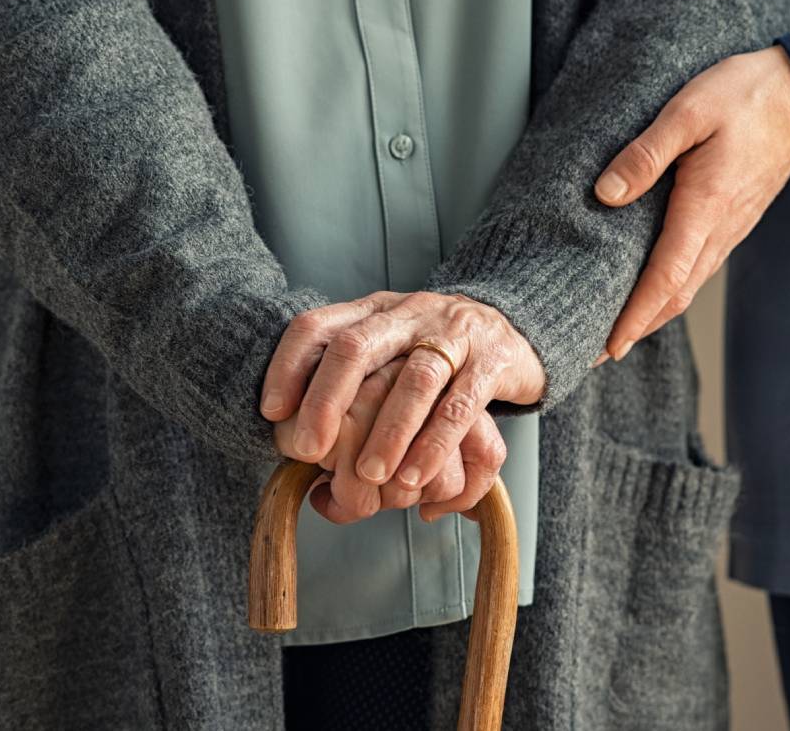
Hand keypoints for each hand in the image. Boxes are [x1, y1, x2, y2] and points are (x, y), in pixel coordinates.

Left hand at [262, 292, 543, 504]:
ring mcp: (453, 334)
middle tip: (308, 450)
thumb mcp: (389, 352)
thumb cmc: (436, 354)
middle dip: (327, 401)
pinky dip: (435, 444)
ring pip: (414, 379)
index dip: (288, 366)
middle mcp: (409, 314)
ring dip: (387, 432)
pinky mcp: (493, 361)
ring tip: (369, 477)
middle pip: (357, 347)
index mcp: (374, 311)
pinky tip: (415, 477)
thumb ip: (349, 388)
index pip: (317, 326)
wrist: (518, 329)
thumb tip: (301, 455)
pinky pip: (461, 405)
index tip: (271, 412)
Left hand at [593, 45, 789, 359]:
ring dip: (653, 313)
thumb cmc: (746, 96)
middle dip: (635, 328)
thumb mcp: (688, 112)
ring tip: (616, 328)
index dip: (634, 317)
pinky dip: (671, 289)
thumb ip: (646, 154)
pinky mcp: (733, 220)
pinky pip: (698, 267)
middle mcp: (720, 229)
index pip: (665, 279)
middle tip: (595, 352)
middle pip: (675, 296)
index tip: (607, 347)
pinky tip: (651, 287)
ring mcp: (730, 228)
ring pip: (688, 285)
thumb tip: (606, 194)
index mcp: (705, 208)